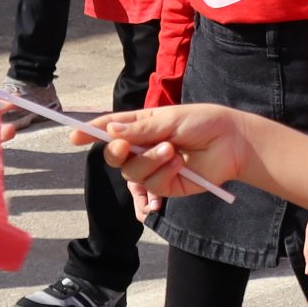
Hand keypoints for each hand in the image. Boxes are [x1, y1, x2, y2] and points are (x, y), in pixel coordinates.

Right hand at [91, 101, 256, 200]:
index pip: (111, 129)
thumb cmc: (204, 123)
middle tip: (125, 147)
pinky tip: (179, 165)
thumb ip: (141, 130)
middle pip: (114, 156)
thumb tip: (110, 131)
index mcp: (142, 127)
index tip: (73, 135)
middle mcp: (143, 148)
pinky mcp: (165, 186)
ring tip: (172, 151)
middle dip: (115, 152)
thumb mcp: (171, 120)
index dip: (91, 131)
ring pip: (132, 172)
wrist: (233, 143)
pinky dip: (163, 174)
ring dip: (149, 161)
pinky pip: (151, 185)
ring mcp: (153, 168)